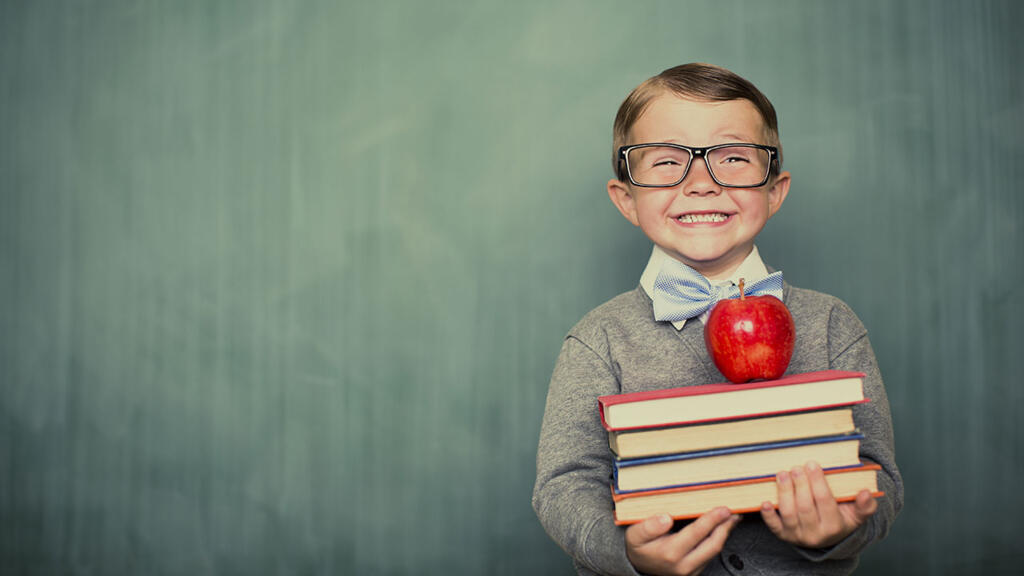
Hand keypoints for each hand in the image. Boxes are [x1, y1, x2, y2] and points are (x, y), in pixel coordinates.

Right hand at [625, 507, 741, 575]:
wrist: (638, 565)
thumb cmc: (639, 546)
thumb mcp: (635, 535)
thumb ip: (648, 526)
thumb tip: (665, 518)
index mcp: (670, 553)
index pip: (697, 533)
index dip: (712, 519)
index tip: (723, 509)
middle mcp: (683, 565)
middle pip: (713, 545)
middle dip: (725, 527)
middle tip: (733, 511)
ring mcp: (691, 571)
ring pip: (714, 551)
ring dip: (724, 533)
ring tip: (730, 518)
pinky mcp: (695, 572)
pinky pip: (710, 555)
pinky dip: (717, 540)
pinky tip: (720, 529)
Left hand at [760, 461, 877, 548]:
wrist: (827, 537)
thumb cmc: (841, 517)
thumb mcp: (857, 514)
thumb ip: (865, 505)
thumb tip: (866, 493)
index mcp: (834, 526)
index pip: (824, 501)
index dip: (817, 482)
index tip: (812, 464)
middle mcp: (815, 534)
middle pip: (805, 507)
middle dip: (800, 484)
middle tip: (796, 467)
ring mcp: (797, 535)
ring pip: (788, 513)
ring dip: (784, 492)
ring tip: (782, 474)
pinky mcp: (783, 535)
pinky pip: (773, 526)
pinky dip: (767, 514)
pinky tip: (764, 501)